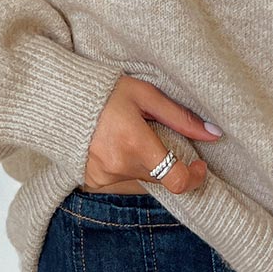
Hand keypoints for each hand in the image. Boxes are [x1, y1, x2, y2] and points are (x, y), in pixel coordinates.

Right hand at [83, 75, 221, 194]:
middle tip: (157, 136)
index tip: (198, 164)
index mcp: (136, 144)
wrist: (58, 98)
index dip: (194, 177)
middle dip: (168, 162)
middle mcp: (119, 165)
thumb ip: (181, 118)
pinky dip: (125, 164)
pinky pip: (121, 178)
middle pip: (161, 178)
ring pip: (141, 178)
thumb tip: (214, 134)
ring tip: (128, 135)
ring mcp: (104, 176)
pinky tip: (113, 143)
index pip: (176, 180)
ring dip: (144, 162)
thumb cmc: (104, 91)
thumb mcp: (145, 95)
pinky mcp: (93, 180)